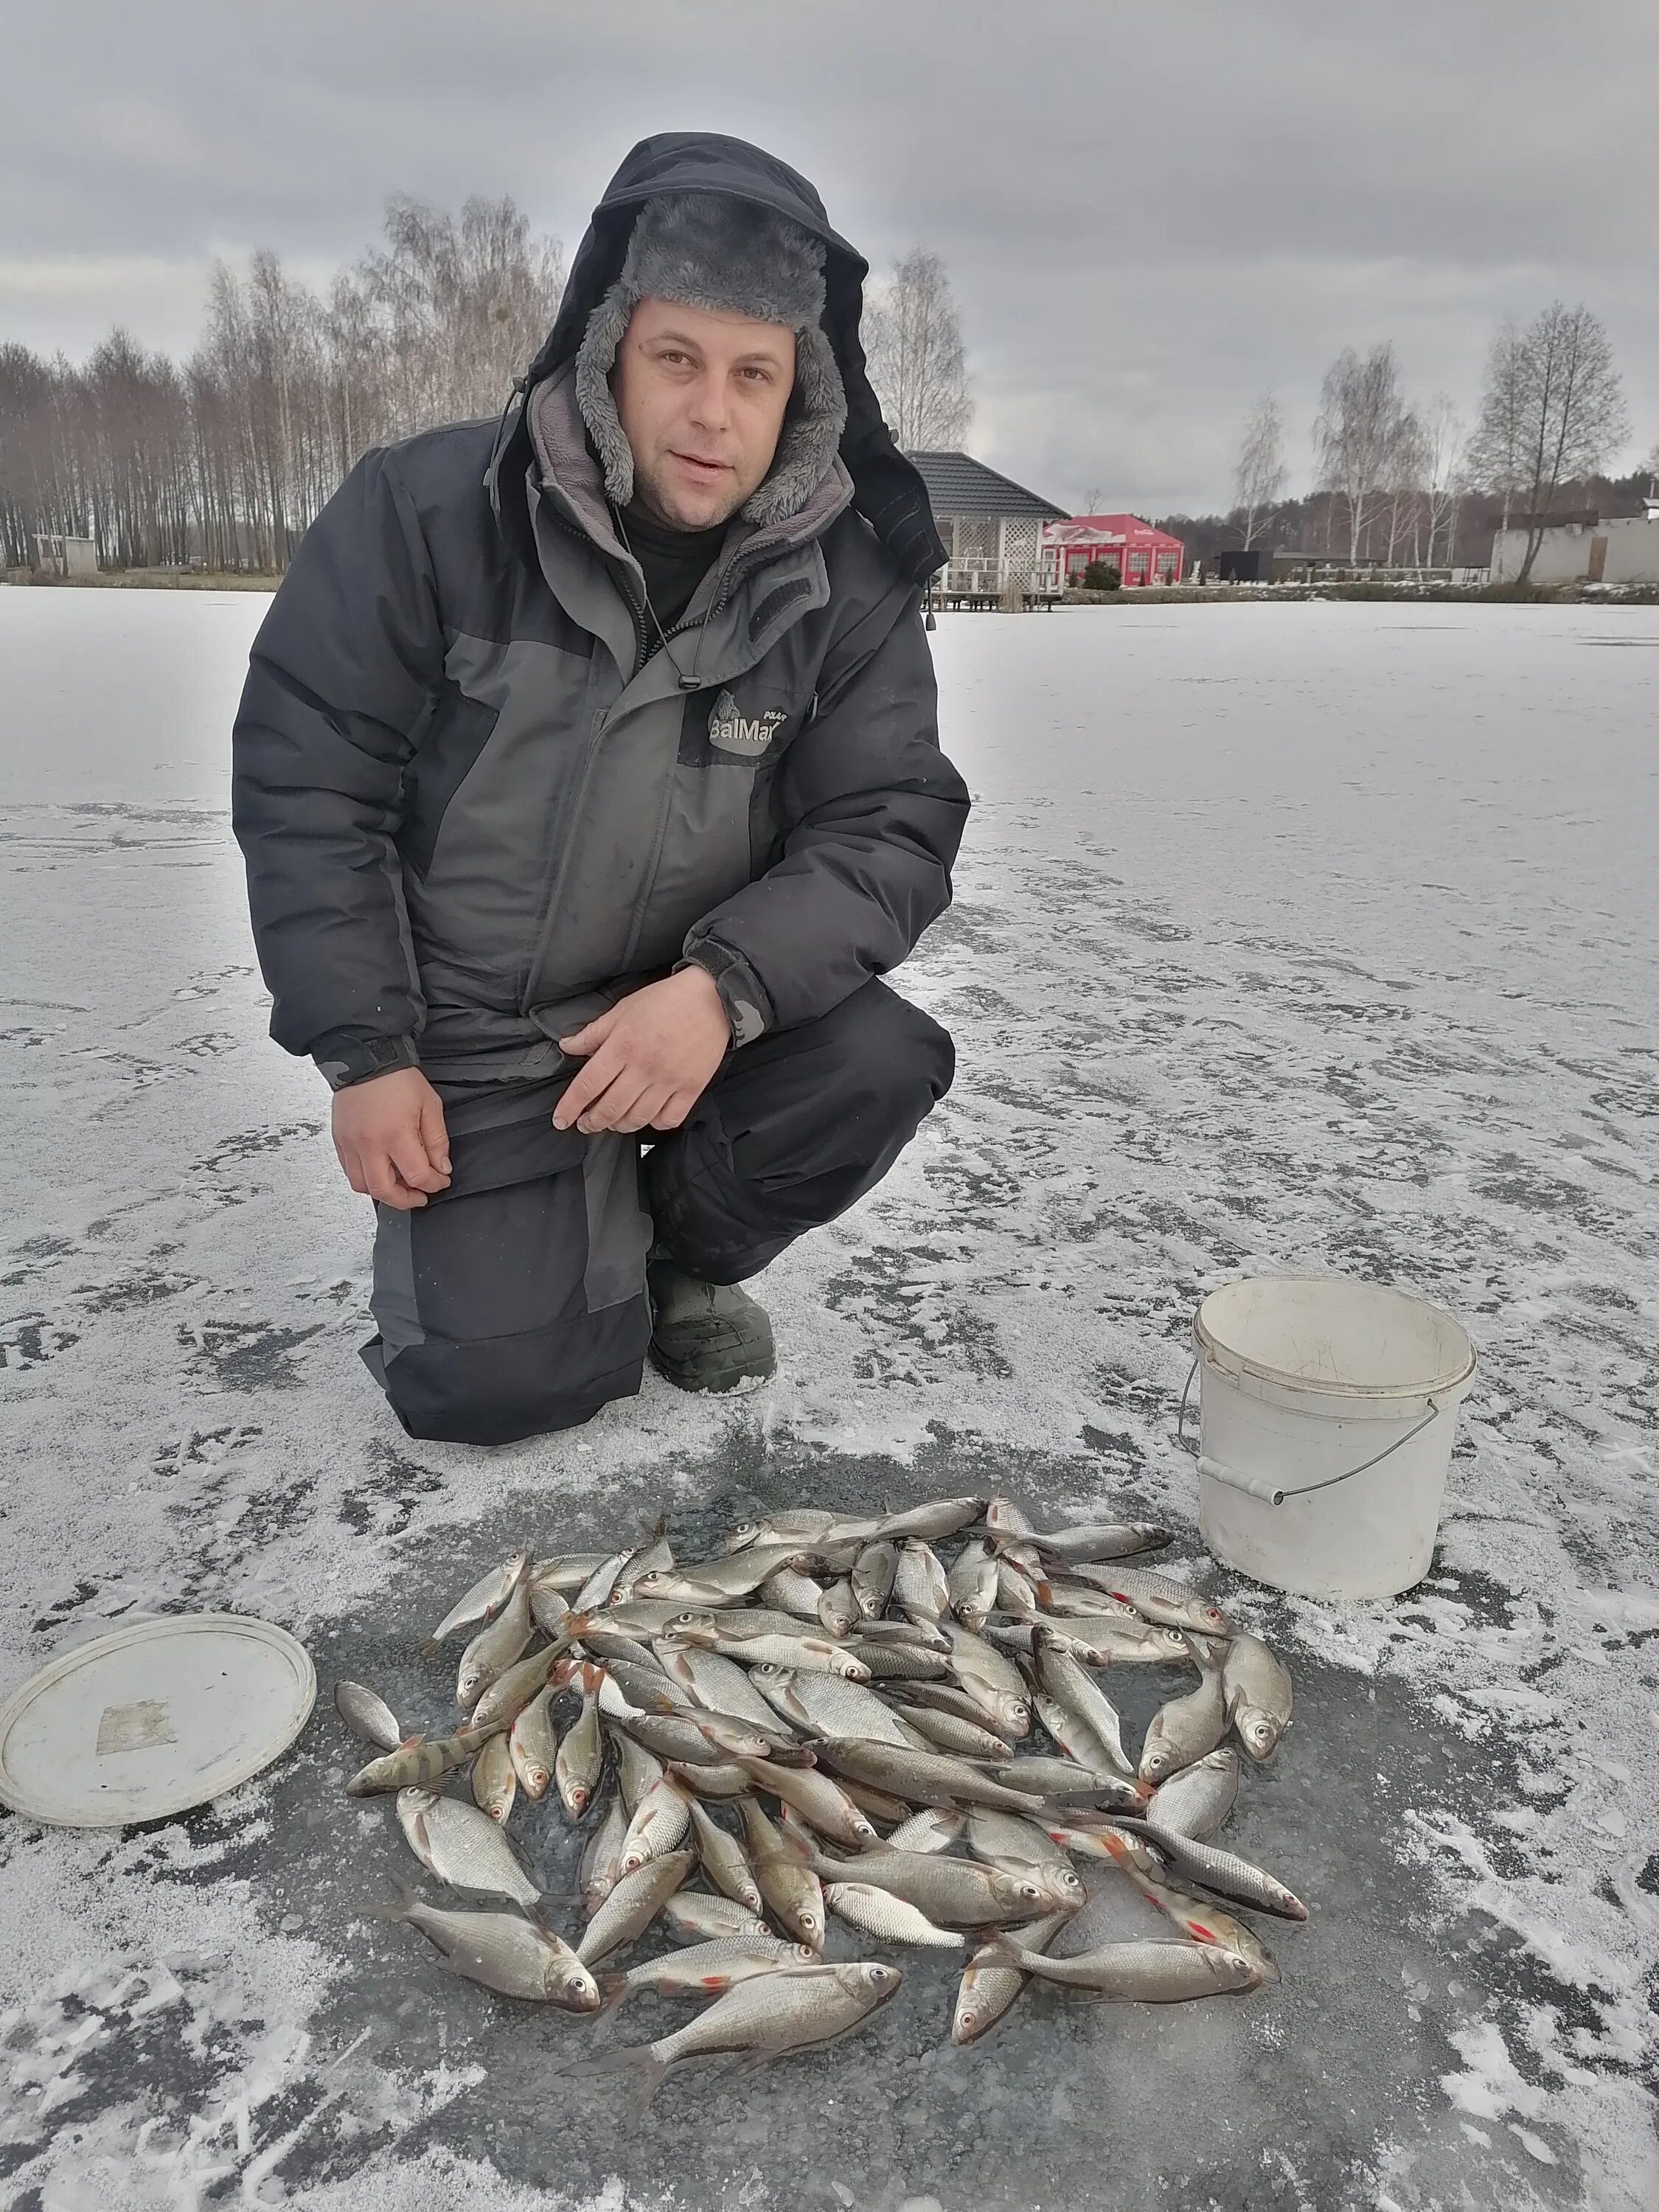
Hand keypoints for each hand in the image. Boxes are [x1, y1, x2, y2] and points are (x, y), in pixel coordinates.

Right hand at [332, 1065, 450, 1209]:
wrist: (366, 1059)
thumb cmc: (398, 1078)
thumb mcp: (430, 1105)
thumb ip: (437, 1140)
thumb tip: (441, 1168)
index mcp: (395, 1135)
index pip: (417, 1176)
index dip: (434, 1184)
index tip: (441, 1180)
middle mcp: (369, 1144)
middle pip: (384, 1191)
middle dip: (406, 1200)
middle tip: (420, 1196)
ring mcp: (350, 1144)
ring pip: (362, 1186)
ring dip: (383, 1193)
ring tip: (399, 1185)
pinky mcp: (339, 1140)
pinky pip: (349, 1172)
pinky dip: (365, 1179)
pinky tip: (380, 1171)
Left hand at [554, 968, 730, 1134]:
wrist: (712, 997)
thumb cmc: (665, 1000)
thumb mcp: (622, 1009)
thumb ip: (593, 1033)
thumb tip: (566, 1046)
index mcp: (623, 1046)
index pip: (588, 1085)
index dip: (570, 1107)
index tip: (561, 1120)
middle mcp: (644, 1067)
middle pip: (610, 1108)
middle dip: (592, 1123)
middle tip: (586, 1124)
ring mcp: (669, 1080)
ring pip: (637, 1118)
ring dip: (620, 1126)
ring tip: (613, 1122)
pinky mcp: (692, 1088)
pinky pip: (669, 1119)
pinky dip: (655, 1124)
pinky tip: (648, 1117)